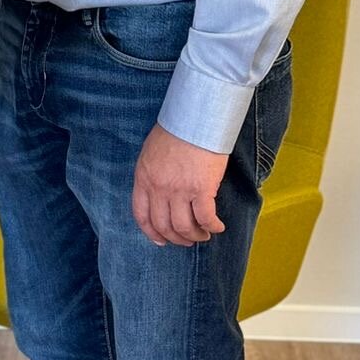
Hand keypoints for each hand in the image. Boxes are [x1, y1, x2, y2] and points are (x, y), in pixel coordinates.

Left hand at [132, 122, 228, 246]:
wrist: (194, 119)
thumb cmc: (175, 131)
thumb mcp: (151, 153)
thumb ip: (152, 175)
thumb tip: (160, 194)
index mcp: (144, 178)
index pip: (142, 215)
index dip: (151, 232)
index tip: (160, 240)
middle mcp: (159, 188)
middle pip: (164, 225)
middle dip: (176, 238)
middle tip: (187, 240)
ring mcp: (179, 190)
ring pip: (184, 227)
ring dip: (195, 236)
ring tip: (203, 235)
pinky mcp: (201, 189)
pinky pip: (205, 218)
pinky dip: (212, 226)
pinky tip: (218, 227)